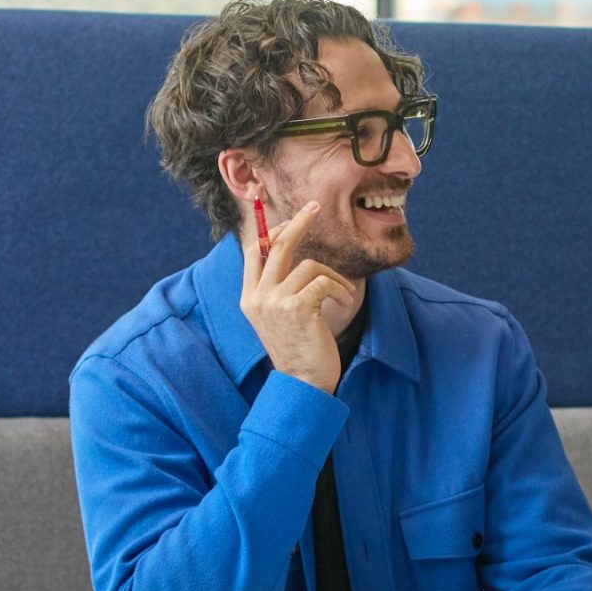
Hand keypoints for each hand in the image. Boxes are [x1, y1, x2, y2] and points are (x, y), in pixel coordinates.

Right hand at [238, 200, 359, 394]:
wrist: (303, 385)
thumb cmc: (298, 349)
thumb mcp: (279, 317)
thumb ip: (278, 289)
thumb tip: (290, 253)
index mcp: (249, 297)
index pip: (254, 251)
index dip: (271, 230)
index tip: (289, 218)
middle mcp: (257, 297)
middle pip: (278, 244)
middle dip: (299, 221)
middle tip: (316, 205)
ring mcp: (275, 302)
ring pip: (309, 265)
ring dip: (334, 278)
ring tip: (342, 296)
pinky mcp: (297, 308)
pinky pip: (324, 281)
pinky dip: (340, 290)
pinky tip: (342, 305)